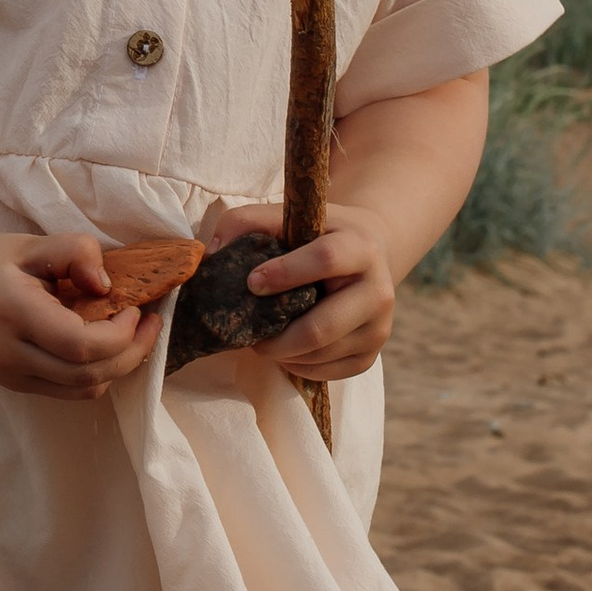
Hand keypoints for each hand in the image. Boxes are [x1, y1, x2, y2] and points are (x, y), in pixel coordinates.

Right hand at [0, 228, 162, 400]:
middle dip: (132, 353)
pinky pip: (65, 391)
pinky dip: (94, 374)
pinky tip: (101, 346)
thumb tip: (107, 285)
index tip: (135, 307)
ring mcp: (10, 375)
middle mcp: (11, 355)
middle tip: (150, 323)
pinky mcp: (12, 384)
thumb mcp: (26, 244)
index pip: (81, 346)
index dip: (121, 334)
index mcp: (14, 314)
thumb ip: (73, 251)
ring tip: (131, 334)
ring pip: (81, 391)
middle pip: (88, 376)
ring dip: (117, 368)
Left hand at [206, 197, 399, 383]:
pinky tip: (285, 349)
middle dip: (275, 336)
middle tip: (247, 333)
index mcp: (360, 246)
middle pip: (320, 327)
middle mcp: (379, 289)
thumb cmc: (317, 236)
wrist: (369, 255)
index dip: (285, 272)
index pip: (325, 259)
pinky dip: (296, 366)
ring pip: (320, 354)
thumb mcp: (289, 217)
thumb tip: (212, 254)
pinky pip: (326, 373)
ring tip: (263, 339)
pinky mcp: (371, 354)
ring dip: (281, 353)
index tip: (252, 283)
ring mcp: (379, 327)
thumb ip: (246, 222)